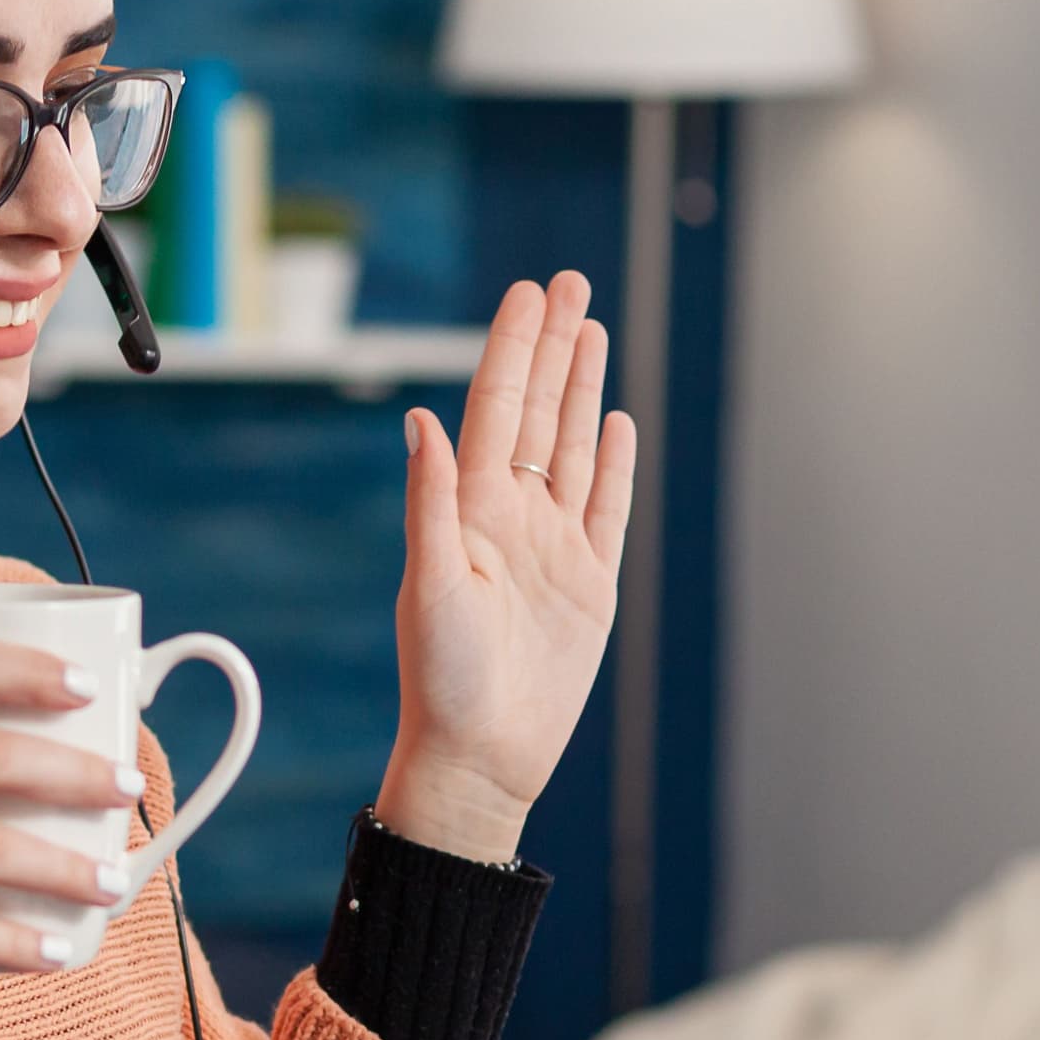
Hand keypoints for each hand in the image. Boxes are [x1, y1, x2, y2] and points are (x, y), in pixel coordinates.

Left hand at [379, 273, 634, 861]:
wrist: (481, 757)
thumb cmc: (440, 682)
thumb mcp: (431, 585)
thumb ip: (431, 501)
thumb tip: (423, 420)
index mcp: (471, 509)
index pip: (498, 408)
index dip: (515, 348)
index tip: (530, 292)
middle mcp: (512, 517)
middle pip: (540, 411)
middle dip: (554, 345)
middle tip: (569, 282)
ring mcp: (554, 547)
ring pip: (575, 446)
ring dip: (583, 387)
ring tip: (592, 329)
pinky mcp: (590, 583)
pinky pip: (607, 507)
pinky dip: (614, 462)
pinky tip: (617, 420)